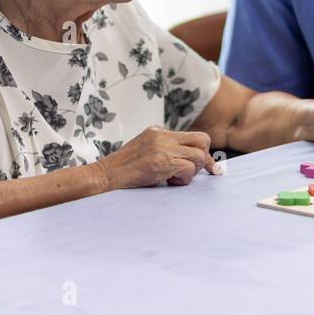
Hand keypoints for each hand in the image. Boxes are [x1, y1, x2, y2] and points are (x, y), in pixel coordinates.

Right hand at [95, 126, 220, 189]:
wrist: (103, 177)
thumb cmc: (122, 172)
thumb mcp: (146, 155)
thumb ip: (165, 153)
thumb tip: (191, 164)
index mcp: (158, 131)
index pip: (192, 136)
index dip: (202, 154)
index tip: (210, 168)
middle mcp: (162, 135)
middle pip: (203, 139)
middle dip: (204, 159)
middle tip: (193, 173)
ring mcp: (162, 146)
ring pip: (199, 155)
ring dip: (191, 172)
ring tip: (173, 180)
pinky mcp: (161, 161)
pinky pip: (188, 168)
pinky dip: (183, 180)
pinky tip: (168, 183)